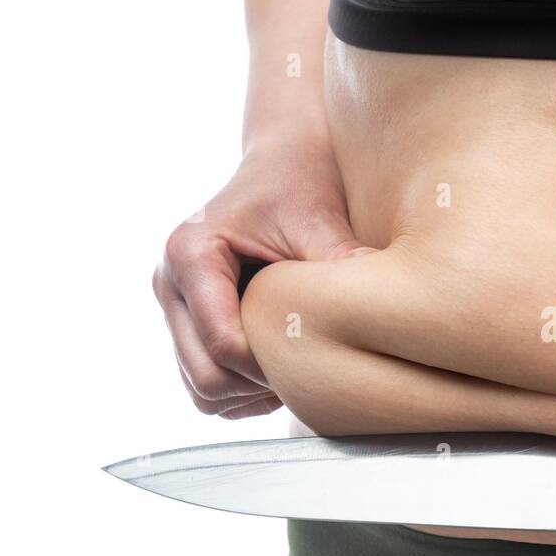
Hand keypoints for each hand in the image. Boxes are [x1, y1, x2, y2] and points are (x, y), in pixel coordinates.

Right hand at [153, 136, 371, 417]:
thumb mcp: (322, 221)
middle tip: (316, 368)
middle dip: (264, 384)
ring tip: (302, 364)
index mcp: (191, 254)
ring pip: (204, 392)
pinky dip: (246, 391)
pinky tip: (286, 364)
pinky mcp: (188, 328)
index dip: (277, 366)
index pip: (225, 345)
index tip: (324, 357)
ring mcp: (174, 310)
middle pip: (207, 378)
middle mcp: (170, 284)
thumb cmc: (302, 185)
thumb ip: (342, 267)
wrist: (284, 163)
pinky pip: (208, 390)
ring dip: (254, 392)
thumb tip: (385, 315)